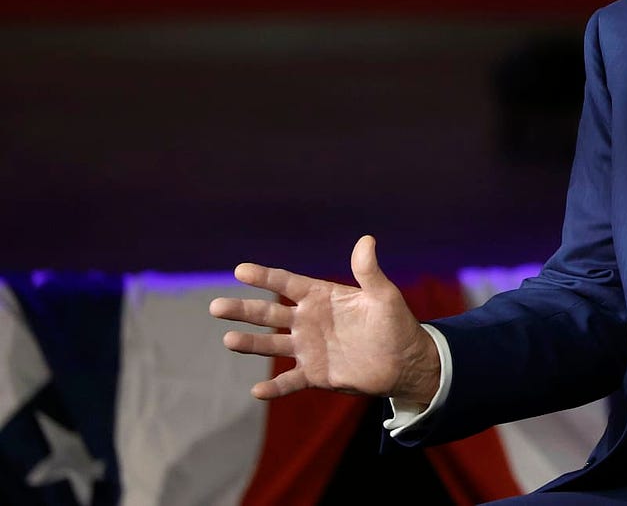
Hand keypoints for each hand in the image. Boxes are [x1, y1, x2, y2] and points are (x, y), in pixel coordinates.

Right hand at [208, 235, 440, 403]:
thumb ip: (369, 271)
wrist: (405, 361)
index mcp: (321, 297)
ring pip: (271, 345)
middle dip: (243, 310)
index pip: (286, 283)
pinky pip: (290, 381)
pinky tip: (257, 392)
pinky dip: (274, 388)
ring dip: (250, 343)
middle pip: (268, 313)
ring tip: (228, 340)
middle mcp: (308, 321)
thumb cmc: (395, 323)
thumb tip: (367, 240)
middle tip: (215, 307)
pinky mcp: (315, 374)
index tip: (240, 270)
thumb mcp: (383, 295)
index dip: (264, 277)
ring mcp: (309, 348)